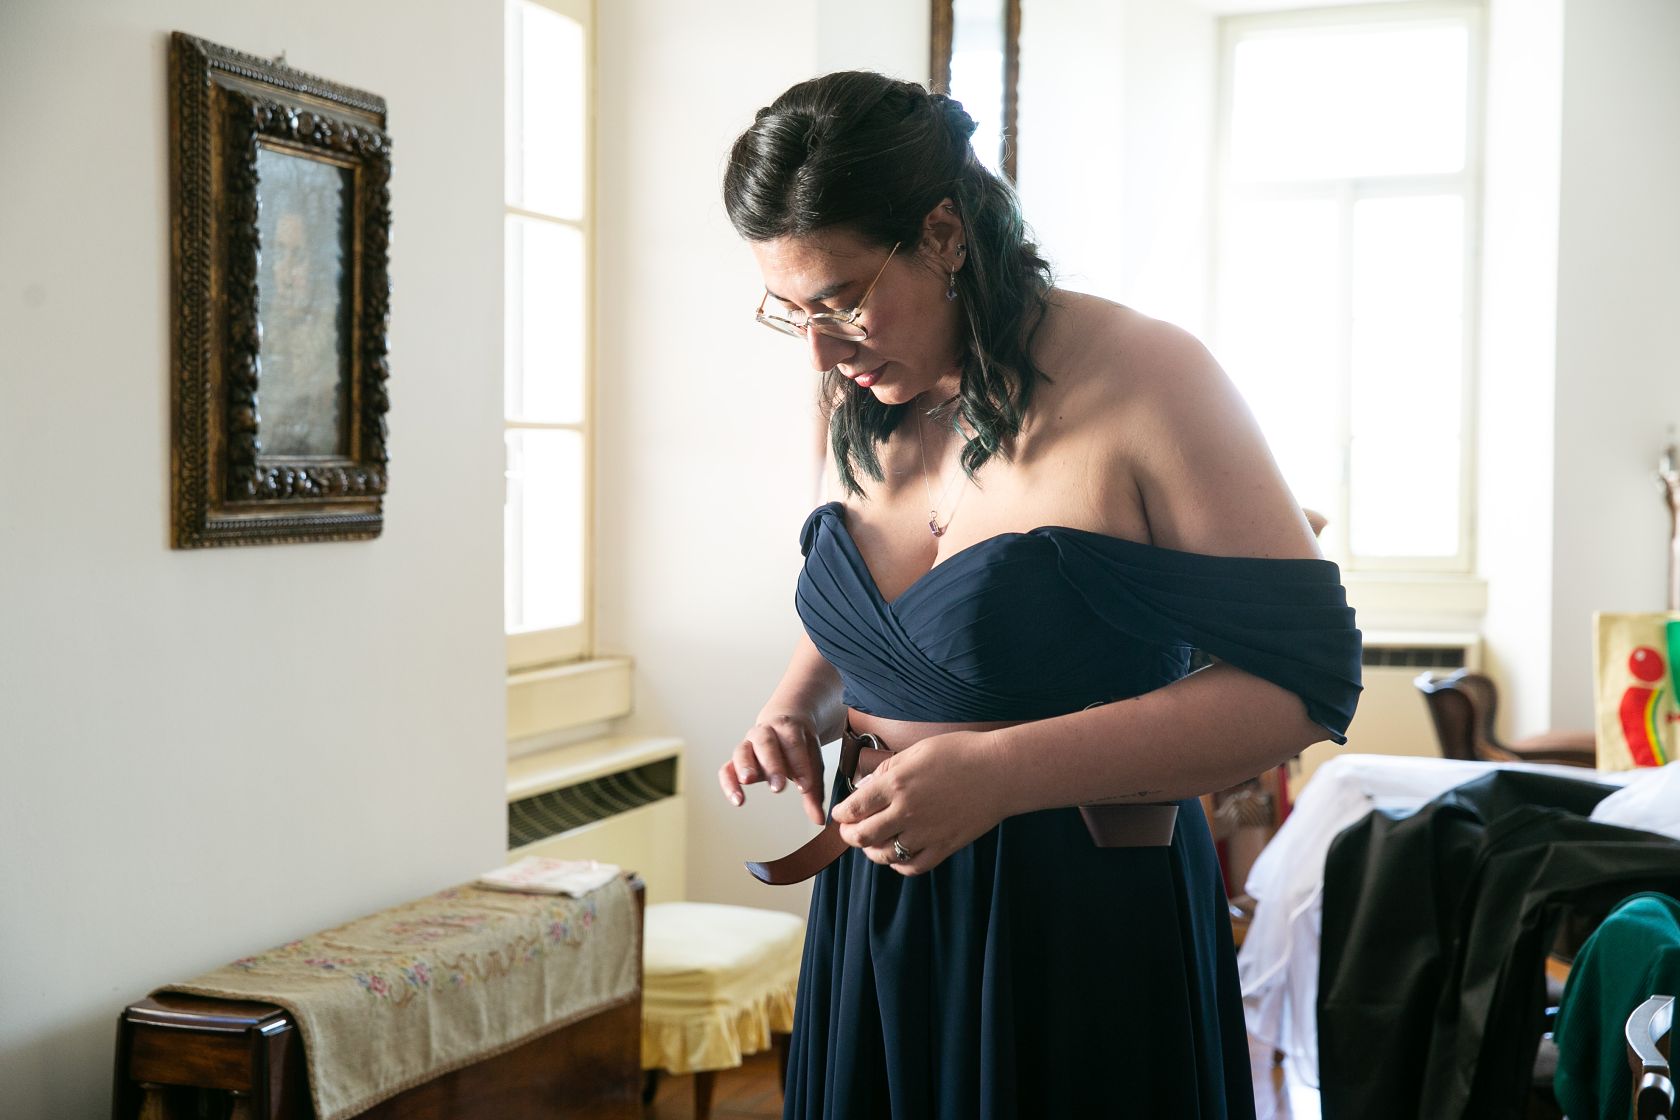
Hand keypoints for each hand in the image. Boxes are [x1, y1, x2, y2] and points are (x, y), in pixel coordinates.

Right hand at [718, 713, 825, 824]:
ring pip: (742, 751)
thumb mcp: (812, 763)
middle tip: (778, 787)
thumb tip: (819, 820)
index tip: (805, 787)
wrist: (784, 724)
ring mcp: (748, 745)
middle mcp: (765, 733)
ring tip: (748, 782)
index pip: (793, 743)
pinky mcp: (737, 760)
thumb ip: (814, 792)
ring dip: (744, 767)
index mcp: (788, 728)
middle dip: (772, 765)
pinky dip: (729, 783)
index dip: (799, 765)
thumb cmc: (799, 747)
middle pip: (765, 744)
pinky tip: (738, 800)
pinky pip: (726, 769)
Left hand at [829, 729, 1009, 875]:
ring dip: (872, 851)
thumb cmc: (960, 753)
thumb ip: (888, 771)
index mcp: (895, 784)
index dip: (841, 814)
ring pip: (884, 855)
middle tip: (849, 831)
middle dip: (849, 835)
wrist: (1000, 771)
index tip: (840, 814)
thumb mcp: (916, 751)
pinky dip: (899, 865)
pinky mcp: (944, 847)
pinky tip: (897, 856)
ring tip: (872, 844)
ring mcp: (925, 833)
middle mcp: (905, 812)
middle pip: (862, 836)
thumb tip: (867, 787)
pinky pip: (912, 866)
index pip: (853, 808)